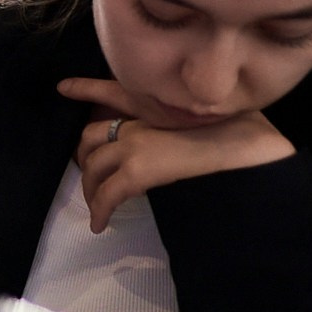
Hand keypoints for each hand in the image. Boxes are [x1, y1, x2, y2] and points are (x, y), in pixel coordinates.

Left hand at [60, 77, 293, 232]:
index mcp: (155, 104)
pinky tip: (101, 224)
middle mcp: (139, 121)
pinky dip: (100, 210)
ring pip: (93, 166)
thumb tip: (175, 141)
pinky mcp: (137, 171)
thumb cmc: (241, 130)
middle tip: (91, 176)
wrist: (248, 148)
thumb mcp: (206, 114)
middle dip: (85, 157)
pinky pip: (107, 194)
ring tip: (96, 204)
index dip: (86, 88)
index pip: (113, 92)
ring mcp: (135, 144)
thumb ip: (180, 121)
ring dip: (91, 188)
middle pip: (91, 136)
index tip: (63, 87)